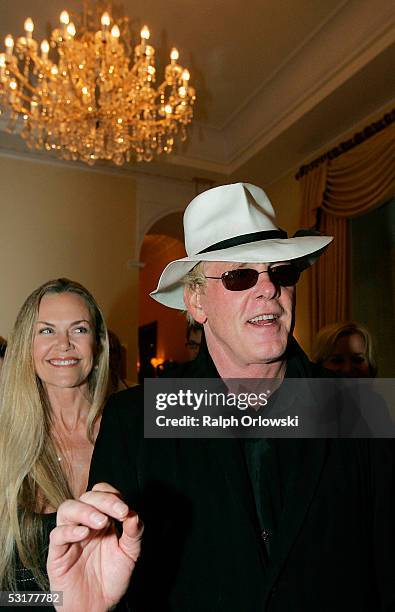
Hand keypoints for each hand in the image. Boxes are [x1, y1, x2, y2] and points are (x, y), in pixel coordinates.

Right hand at [47, 483, 142, 611]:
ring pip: (67, 509)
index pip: (101, 494)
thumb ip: (134, 533)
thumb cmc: (110, 579)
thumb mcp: (130, 554)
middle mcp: (84, 524)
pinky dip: (69, 531)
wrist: (97, 608)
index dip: (113, 496)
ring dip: (85, 511)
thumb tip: (134, 514)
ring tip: (101, 522)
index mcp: (101, 520)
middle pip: (86, 497)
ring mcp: (69, 537)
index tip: (125, 510)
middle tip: (119, 511)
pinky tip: (84, 534)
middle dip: (104, 500)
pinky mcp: (57, 554)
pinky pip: (57, 535)